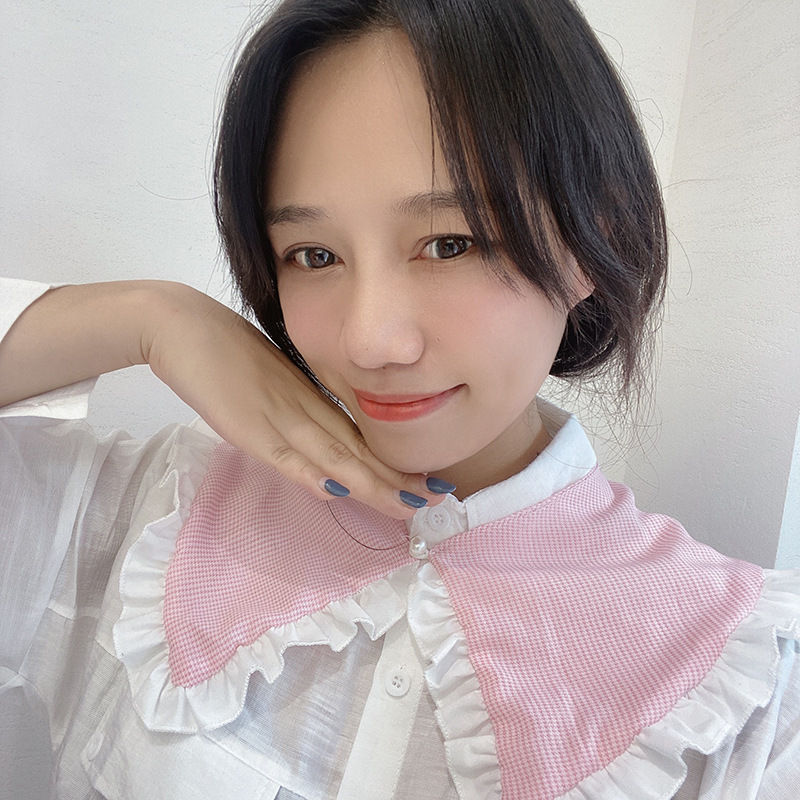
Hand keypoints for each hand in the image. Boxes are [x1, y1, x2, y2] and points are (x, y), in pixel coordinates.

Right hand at [145, 284, 448, 518]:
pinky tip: (337, 490)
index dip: (393, 462)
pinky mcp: (246, 425)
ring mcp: (277, 415)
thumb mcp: (272, 382)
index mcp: (311, 398)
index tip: (425, 480)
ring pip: (332, 454)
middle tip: (437, 497)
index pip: (359, 437)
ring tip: (408, 503)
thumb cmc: (226, 350)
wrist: (183, 325)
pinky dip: (310, 472)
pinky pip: (283, 454)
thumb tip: (320, 442)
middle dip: (396, 477)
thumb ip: (296, 410)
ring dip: (371, 482)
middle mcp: (303, 408)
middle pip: (357, 449)